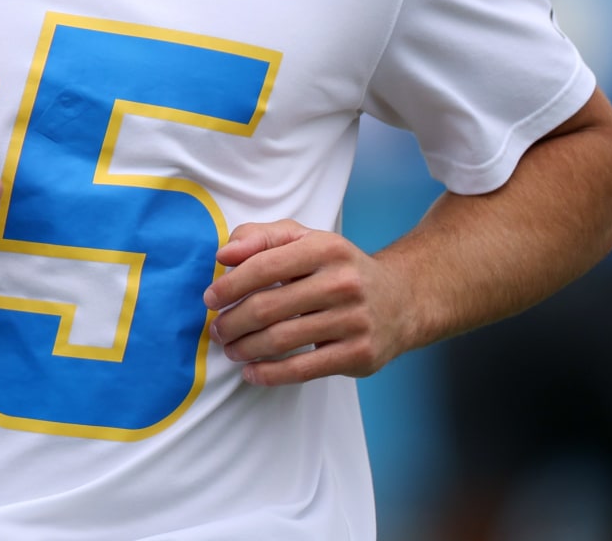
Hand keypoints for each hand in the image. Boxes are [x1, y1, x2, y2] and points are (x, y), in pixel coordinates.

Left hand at [202, 219, 417, 384]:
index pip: (264, 265)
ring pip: (281, 340)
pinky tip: (251, 372)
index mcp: (325, 247)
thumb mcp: (306, 240)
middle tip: (217, 330)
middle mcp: (342, 282)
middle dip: (232, 321)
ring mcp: (354, 320)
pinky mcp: (359, 354)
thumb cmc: (338, 268)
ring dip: (245, 348)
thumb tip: (224, 255)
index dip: (230, 284)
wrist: (401, 300)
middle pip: (268, 307)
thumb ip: (261, 237)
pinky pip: (302, 370)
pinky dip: (269, 374)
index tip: (210, 298)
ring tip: (231, 349)